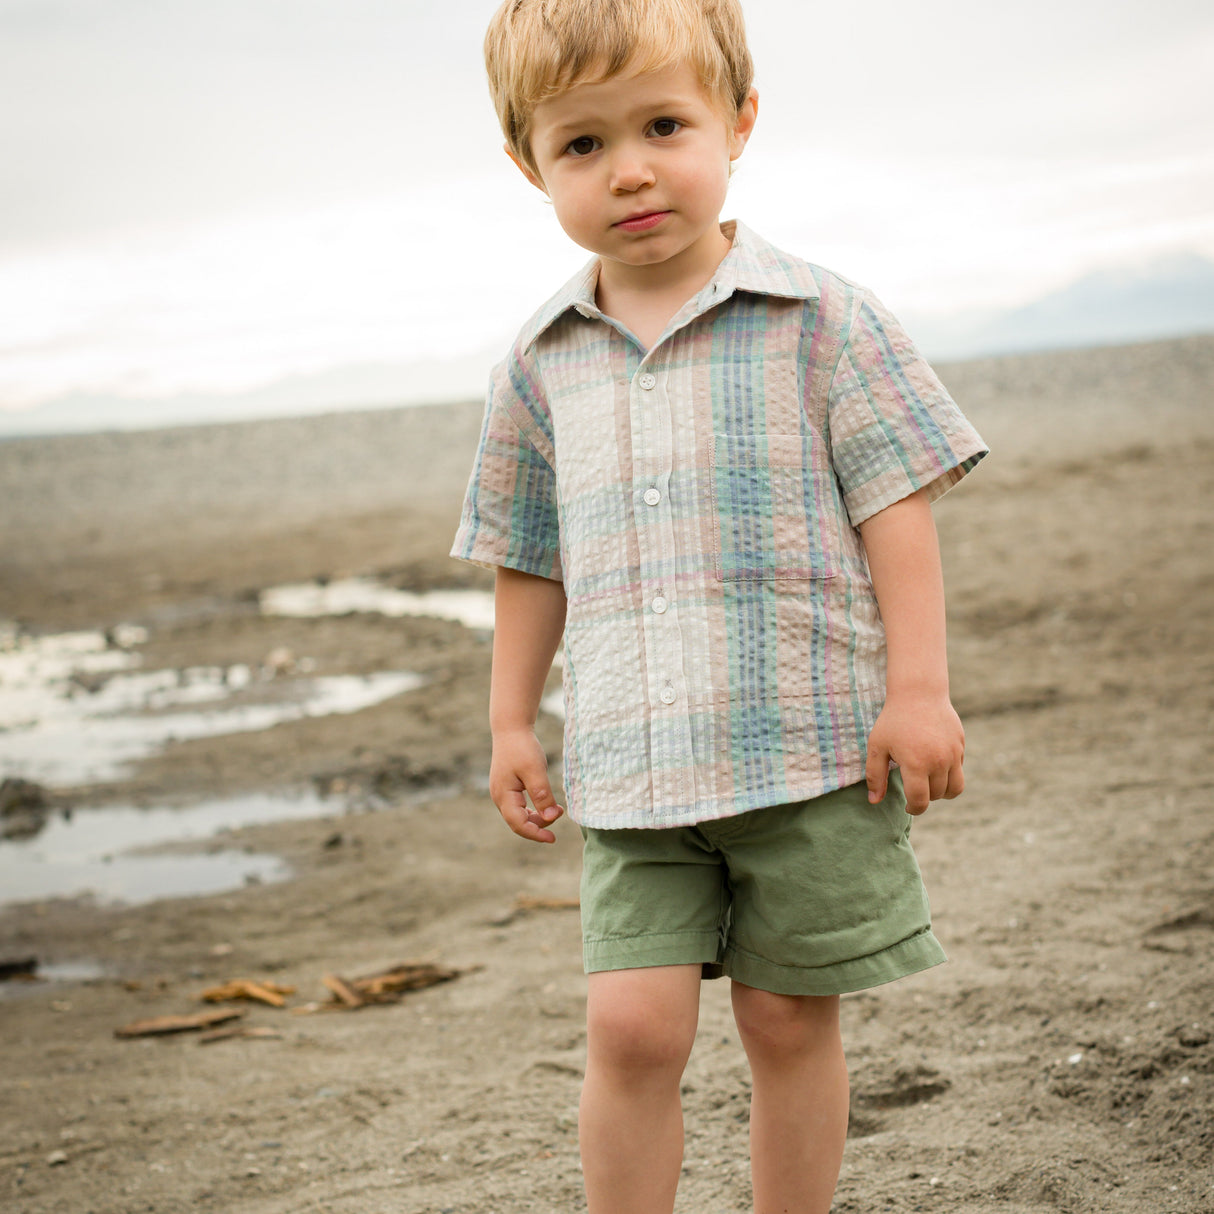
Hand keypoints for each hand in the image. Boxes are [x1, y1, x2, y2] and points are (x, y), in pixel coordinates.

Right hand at [489, 727, 564, 843]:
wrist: (511, 728)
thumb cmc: (522, 747)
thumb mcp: (535, 770)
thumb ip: (542, 795)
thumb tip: (550, 817)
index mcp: (503, 795)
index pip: (519, 824)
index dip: (536, 834)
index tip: (553, 839)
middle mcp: (499, 797)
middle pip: (518, 822)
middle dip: (539, 826)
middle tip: (559, 814)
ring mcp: (502, 792)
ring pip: (519, 815)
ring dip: (537, 817)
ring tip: (556, 809)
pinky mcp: (507, 787)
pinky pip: (519, 806)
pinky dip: (533, 810)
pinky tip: (545, 805)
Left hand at [865, 693, 964, 813]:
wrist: (919, 693)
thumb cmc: (894, 720)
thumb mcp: (878, 746)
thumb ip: (875, 776)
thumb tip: (874, 801)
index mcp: (916, 764)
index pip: (920, 801)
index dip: (914, 809)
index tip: (908, 806)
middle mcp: (938, 761)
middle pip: (936, 795)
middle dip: (924, 796)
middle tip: (913, 786)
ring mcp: (953, 754)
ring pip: (954, 788)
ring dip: (941, 791)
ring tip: (927, 783)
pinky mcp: (961, 746)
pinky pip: (959, 771)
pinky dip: (949, 774)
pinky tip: (934, 763)